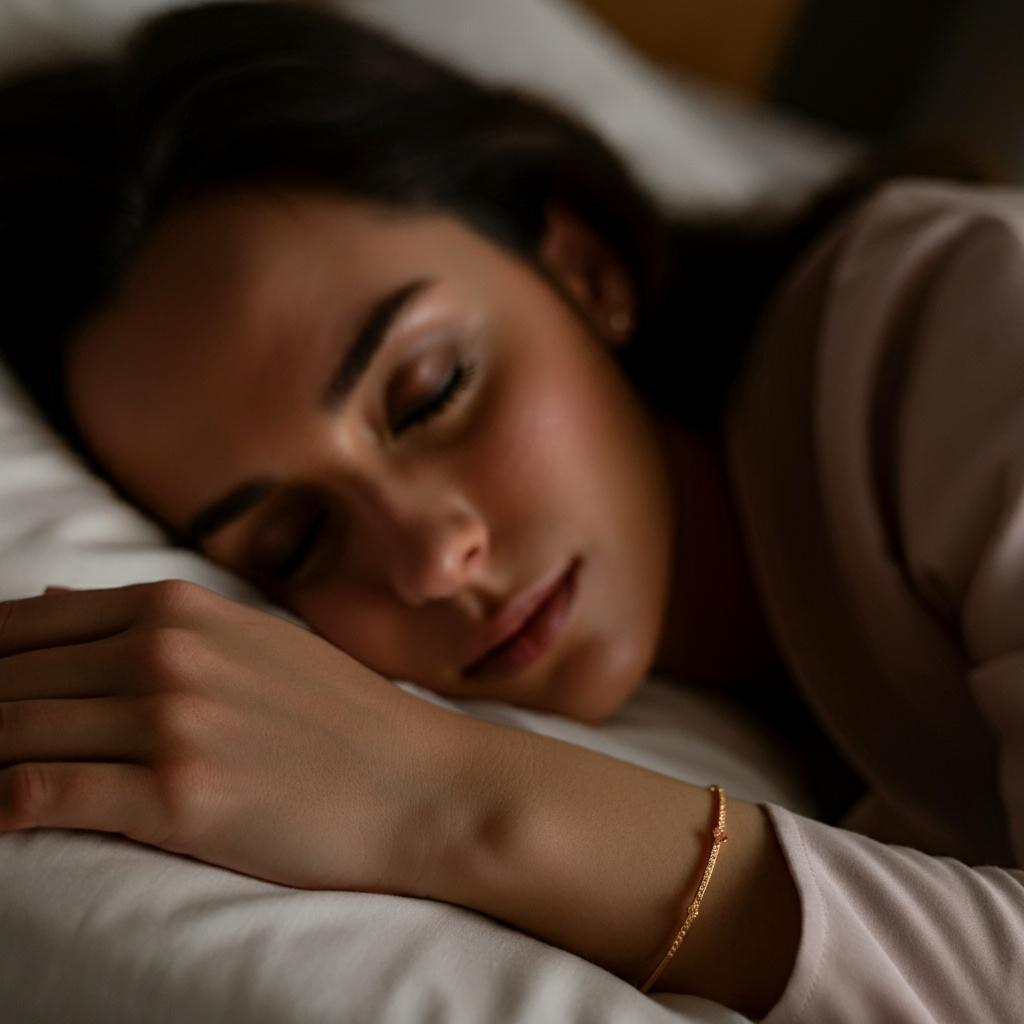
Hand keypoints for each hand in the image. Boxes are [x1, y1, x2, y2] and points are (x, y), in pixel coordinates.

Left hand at [0, 579, 492, 894]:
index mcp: (177, 609)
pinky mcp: (178, 797)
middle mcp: (165, 654)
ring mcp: (172, 722)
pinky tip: (1, 815)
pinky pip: (43, 794)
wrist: (418, 782)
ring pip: (12, 733)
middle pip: (9, 681)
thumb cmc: (338, 715)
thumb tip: (46, 599)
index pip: (24, 626)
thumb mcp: (249, 639)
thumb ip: (147, 620)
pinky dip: (2, 804)